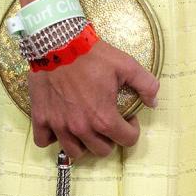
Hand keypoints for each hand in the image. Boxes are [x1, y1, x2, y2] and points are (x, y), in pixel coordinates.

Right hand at [27, 37, 159, 161]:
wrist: (57, 43)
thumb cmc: (92, 54)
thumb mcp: (126, 64)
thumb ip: (146, 84)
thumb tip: (154, 102)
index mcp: (104, 118)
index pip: (127, 140)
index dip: (132, 129)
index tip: (127, 117)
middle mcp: (82, 128)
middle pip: (102, 150)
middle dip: (110, 138)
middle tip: (108, 120)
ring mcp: (59, 126)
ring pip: (75, 152)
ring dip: (84, 143)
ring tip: (86, 126)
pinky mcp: (40, 119)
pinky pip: (45, 142)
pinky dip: (53, 138)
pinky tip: (61, 124)